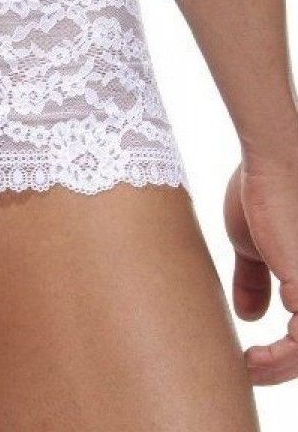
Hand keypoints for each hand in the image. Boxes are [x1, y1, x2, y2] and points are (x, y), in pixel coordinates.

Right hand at [224, 157, 297, 384]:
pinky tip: (250, 357)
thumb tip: (250, 316)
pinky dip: (278, 361)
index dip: (286, 354)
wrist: (272, 163)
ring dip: (277, 369)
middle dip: (282, 367)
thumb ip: (255, 279)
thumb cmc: (263, 191)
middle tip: (249, 369)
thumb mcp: (254, 245)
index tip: (251, 359)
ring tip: (246, 366)